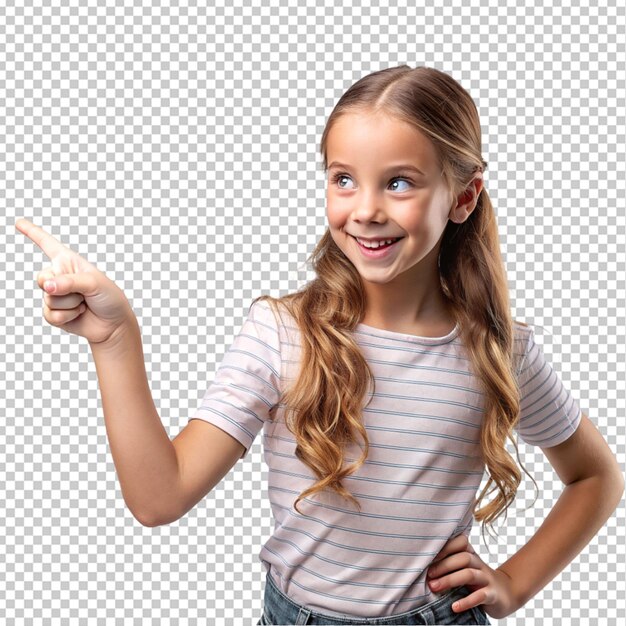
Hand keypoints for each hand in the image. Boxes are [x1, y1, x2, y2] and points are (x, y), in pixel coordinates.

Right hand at [16, 218, 135, 345]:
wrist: (113, 324)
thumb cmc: (109, 298)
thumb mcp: (94, 283)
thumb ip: (70, 282)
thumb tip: (48, 286)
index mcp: (69, 262)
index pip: (47, 244)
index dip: (32, 232)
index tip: (19, 222)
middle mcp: (59, 276)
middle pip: (43, 278)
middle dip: (62, 288)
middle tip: (81, 292)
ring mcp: (55, 295)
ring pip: (49, 299)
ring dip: (71, 304)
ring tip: (85, 303)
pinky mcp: (54, 313)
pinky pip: (50, 315)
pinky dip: (67, 316)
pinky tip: (79, 313)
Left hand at [426, 534, 518, 619]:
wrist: (505, 593)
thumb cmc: (477, 580)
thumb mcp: (464, 568)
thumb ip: (449, 563)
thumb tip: (422, 564)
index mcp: (471, 554)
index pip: (460, 542)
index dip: (445, 547)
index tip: (428, 556)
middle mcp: (479, 563)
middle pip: (462, 558)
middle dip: (443, 566)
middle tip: (428, 576)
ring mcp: (487, 579)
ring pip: (469, 574)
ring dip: (450, 580)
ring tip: (434, 588)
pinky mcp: (492, 595)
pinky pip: (480, 596)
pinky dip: (466, 601)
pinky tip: (454, 606)